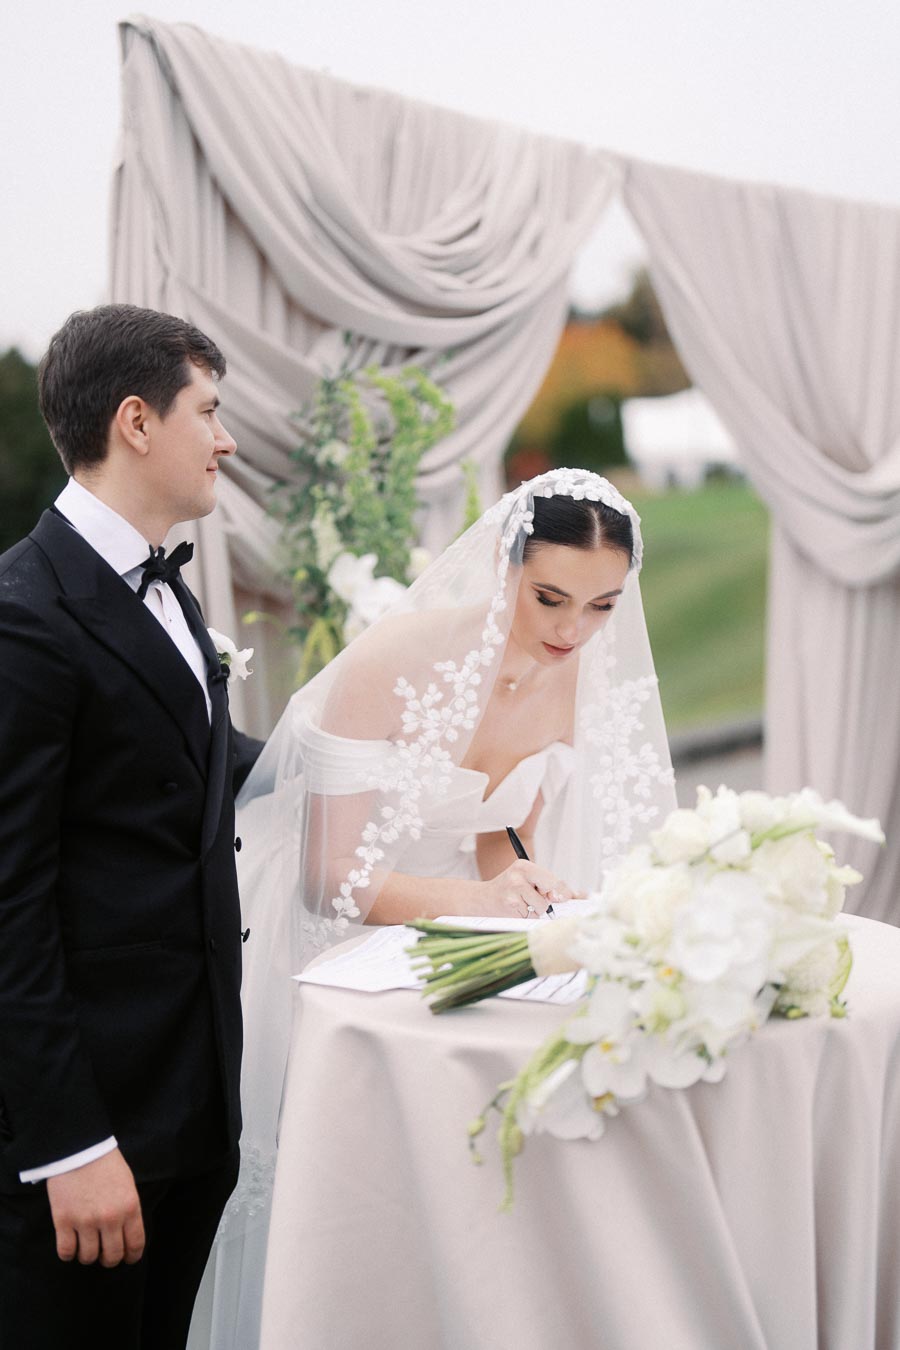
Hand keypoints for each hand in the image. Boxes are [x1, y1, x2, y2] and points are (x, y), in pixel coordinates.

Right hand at [46, 1148, 144, 1267]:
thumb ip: (129, 1209)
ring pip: (89, 1257)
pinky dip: (68, 1254)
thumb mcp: (127, 1184)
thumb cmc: (106, 1164)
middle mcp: (110, 1219)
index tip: (128, 1258)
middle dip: (109, 1259)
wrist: (79, 1148)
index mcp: (130, 1207)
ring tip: (87, 1246)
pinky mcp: (63, 1221)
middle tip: (105, 1255)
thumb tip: (128, 1234)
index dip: (132, 1256)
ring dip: (88, 1256)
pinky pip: (66, 1252)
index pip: (135, 1244)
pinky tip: (70, 1246)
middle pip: (112, 1256)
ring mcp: (85, 1221)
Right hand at [478, 859, 577, 918]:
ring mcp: (513, 891)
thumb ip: (549, 885)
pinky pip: (530, 917)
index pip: (553, 880)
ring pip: (541, 908)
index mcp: (525, 866)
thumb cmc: (510, 890)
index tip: (571, 899)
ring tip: (522, 904)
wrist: (482, 899)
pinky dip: (527, 917)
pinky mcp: (510, 906)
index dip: (564, 892)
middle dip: (549, 900)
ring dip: (536, 911)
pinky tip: (516, 910)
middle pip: (550, 893)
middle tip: (539, 899)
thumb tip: (578, 895)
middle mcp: (518, 876)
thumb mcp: (528, 880)